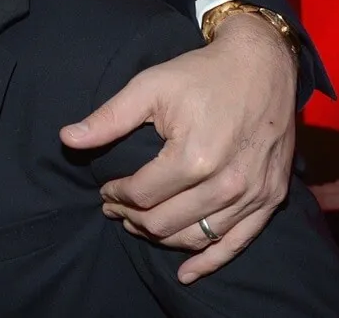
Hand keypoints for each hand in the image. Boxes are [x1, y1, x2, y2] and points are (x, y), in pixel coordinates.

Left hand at [59, 13, 297, 283]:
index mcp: (194, 157)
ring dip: (161, 237)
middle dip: (132, 218)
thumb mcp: (149, 87)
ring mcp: (252, 194)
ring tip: (139, 224)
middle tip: (115, 207)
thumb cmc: (200, 74)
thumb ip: (108, 119)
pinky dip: (209, 262)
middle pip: (164, 221)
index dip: (115, 195)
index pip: (141, 195)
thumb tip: (67, 139)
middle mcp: (226, 183)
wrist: (262, 64)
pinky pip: (237, 243)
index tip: (104, 189)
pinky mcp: (271, 198)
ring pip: (195, 236)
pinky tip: (187, 274)